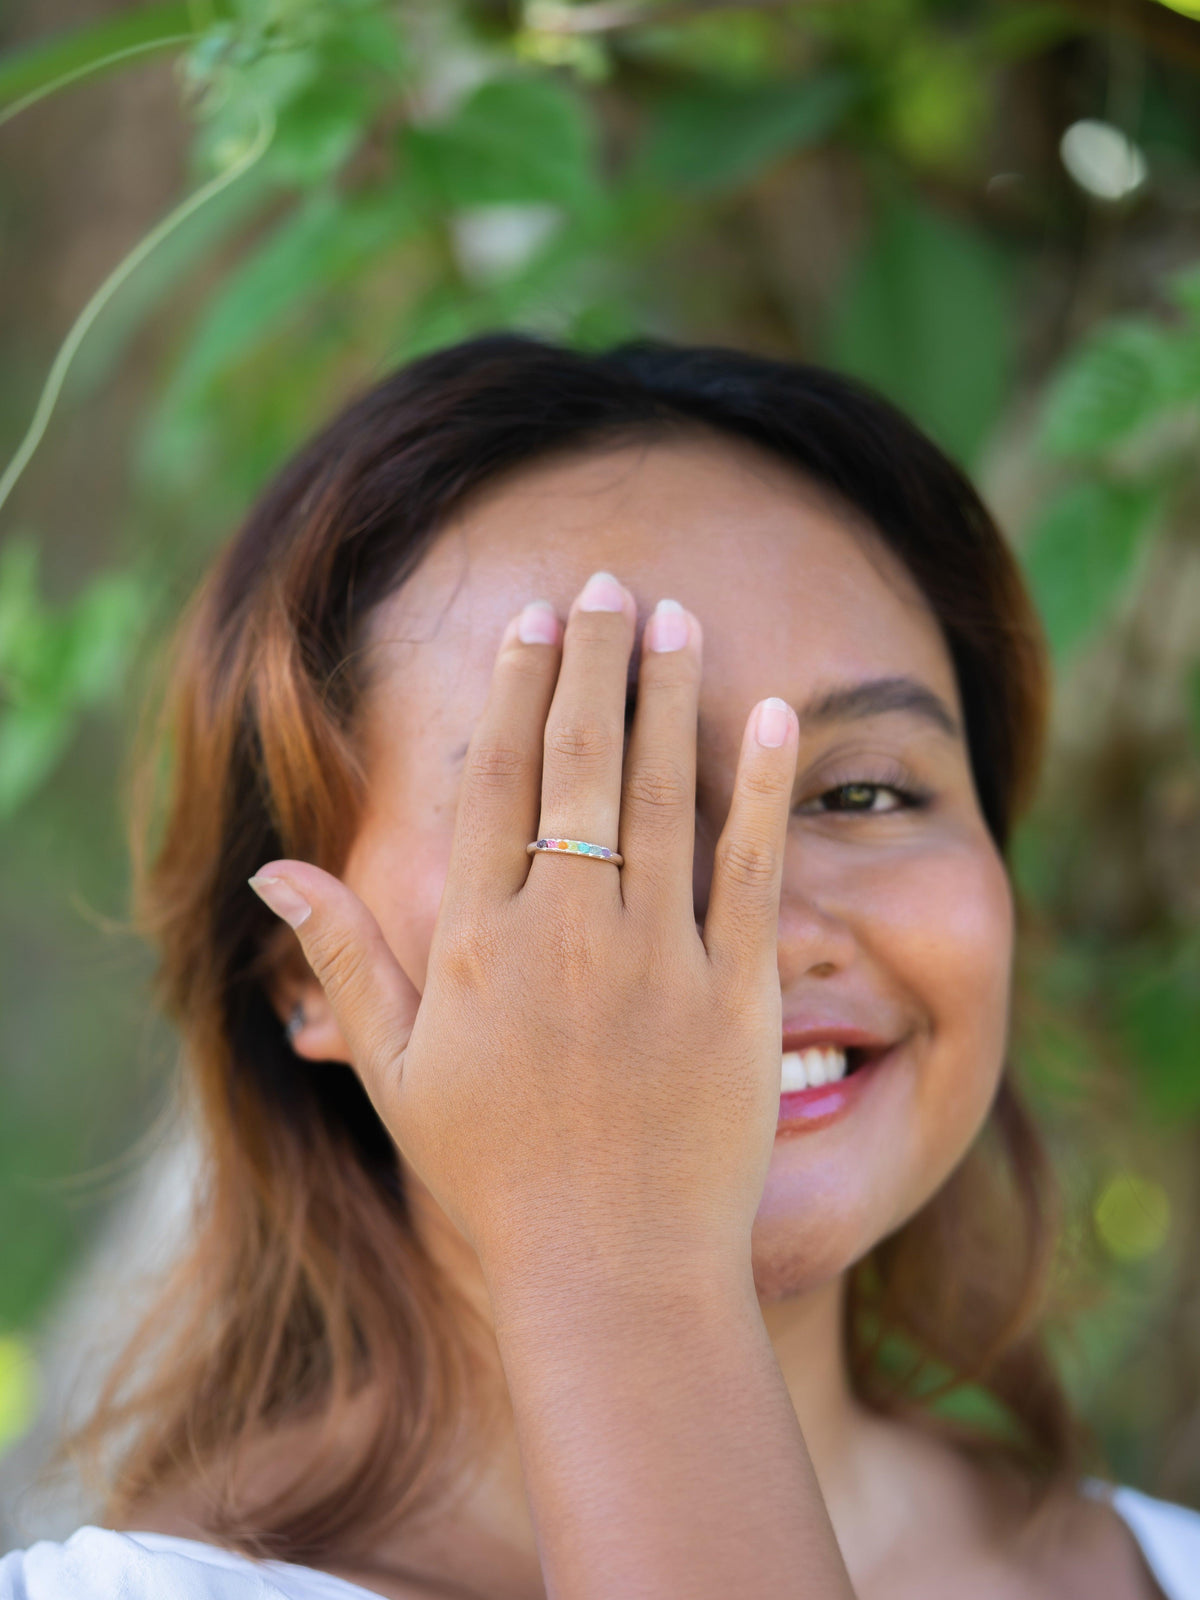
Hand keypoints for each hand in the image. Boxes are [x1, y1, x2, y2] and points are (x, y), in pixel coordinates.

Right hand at [248, 570, 798, 1288]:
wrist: (614, 1273)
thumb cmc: (495, 1177)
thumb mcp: (396, 1074)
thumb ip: (345, 960)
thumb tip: (272, 870)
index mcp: (479, 945)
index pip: (494, 783)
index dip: (514, 689)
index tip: (532, 620)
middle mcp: (566, 933)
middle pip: (577, 763)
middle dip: (593, 660)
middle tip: (608, 583)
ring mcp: (656, 959)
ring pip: (662, 793)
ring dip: (668, 694)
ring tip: (675, 615)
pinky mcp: (737, 992)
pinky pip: (753, 866)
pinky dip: (763, 784)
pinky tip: (774, 711)